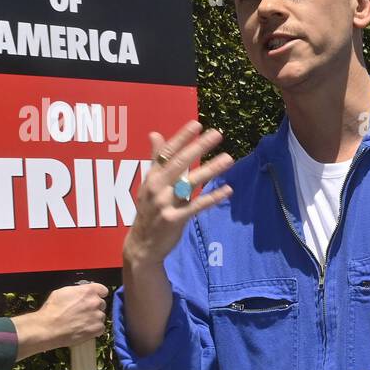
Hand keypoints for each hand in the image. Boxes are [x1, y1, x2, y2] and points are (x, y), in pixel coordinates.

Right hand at [13, 283, 108, 359]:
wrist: (48, 328)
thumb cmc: (52, 310)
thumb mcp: (62, 292)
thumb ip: (77, 291)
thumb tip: (82, 292)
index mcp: (88, 291)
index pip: (103, 290)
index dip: (98, 294)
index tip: (94, 298)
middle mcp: (95, 302)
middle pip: (101, 304)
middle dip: (94, 307)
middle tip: (83, 312)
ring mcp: (98, 316)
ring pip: (100, 316)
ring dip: (94, 318)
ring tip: (80, 322)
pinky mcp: (98, 328)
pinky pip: (100, 328)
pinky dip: (94, 329)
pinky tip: (83, 329)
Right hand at [122, 122, 234, 269]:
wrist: (141, 245)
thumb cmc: (149, 211)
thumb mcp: (148, 184)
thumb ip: (156, 160)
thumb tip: (155, 134)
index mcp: (151, 177)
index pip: (166, 152)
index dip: (181, 138)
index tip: (197, 124)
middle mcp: (156, 187)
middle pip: (179, 163)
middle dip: (199, 147)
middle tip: (217, 134)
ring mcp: (164, 204)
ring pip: (190, 183)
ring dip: (211, 169)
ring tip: (228, 159)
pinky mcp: (174, 219)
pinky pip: (196, 206)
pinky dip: (212, 197)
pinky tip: (227, 190)